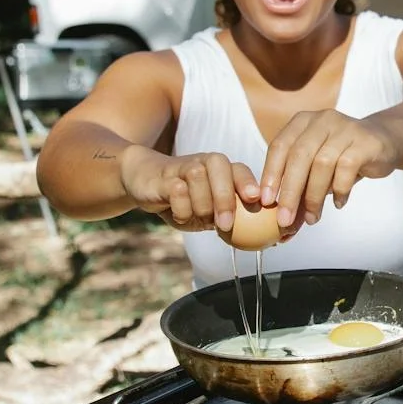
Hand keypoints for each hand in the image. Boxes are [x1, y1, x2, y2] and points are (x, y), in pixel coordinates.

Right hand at [119, 147, 259, 232]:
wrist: (145, 183)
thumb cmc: (184, 200)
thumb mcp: (208, 211)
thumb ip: (228, 219)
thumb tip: (257, 241)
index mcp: (222, 170)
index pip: (240, 170)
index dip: (248, 183)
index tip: (255, 200)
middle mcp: (206, 163)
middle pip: (221, 169)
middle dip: (225, 199)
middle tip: (226, 224)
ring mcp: (185, 166)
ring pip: (199, 178)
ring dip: (201, 206)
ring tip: (197, 218)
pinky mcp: (164, 176)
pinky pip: (177, 190)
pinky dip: (181, 208)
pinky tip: (180, 215)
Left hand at [259, 110, 402, 228]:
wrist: (384, 141)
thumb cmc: (343, 156)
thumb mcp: (317, 166)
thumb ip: (301, 186)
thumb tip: (284, 221)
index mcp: (303, 122)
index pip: (280, 146)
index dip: (271, 174)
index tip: (266, 201)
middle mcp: (322, 120)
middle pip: (299, 156)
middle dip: (290, 191)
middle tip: (284, 218)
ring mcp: (345, 128)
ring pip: (322, 164)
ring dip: (315, 196)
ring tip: (314, 217)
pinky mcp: (364, 142)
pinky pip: (347, 168)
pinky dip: (340, 190)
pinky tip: (339, 203)